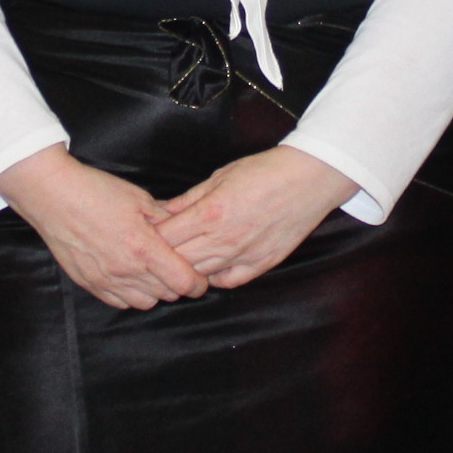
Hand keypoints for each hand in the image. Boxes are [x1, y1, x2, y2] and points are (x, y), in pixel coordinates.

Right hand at [0, 145, 208, 310]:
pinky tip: (130, 277)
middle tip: (176, 267)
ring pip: (145, 303)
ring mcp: (107, 280)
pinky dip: (131, 294)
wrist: (53, 196)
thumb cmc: (96, 191)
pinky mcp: (90, 284)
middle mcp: (127, 270)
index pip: (184, 282)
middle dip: (178, 284)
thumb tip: (185, 227)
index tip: (200, 275)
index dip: (198, 282)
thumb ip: (165, 218)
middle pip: (168, 295)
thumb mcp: (139, 198)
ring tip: (152, 272)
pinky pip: (120, 302)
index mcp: (144, 248)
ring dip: (155, 291)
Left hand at [153, 146, 353, 289]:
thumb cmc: (263, 171)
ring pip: (200, 275)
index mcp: (210, 214)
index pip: (165, 238)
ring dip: (186, 270)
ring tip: (179, 260)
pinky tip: (210, 266)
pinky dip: (214, 277)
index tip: (143, 234)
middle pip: (177, 261)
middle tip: (156, 251)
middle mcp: (224, 239)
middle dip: (162, 257)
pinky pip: (228, 281)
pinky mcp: (261, 264)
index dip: (150, 237)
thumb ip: (188, 199)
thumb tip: (161, 211)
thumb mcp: (219, 177)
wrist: (308, 179)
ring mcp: (243, 255)